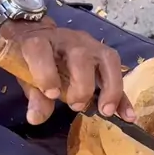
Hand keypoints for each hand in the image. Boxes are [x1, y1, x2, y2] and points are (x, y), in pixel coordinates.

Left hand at [1, 19, 135, 125]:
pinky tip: (127, 115)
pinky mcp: (103, 54)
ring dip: (111, 87)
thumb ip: (35, 96)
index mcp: (40, 42)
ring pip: (107, 59)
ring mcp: (89, 44)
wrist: (43, 36)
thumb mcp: (26, 75)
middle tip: (77, 106)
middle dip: (82, 84)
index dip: (46, 73)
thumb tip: (36, 118)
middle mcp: (67, 40)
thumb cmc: (33, 59)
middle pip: (80, 56)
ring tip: (106, 111)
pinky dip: (123, 96)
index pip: (41, 51)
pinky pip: (118, 73)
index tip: (51, 94)